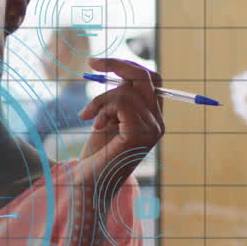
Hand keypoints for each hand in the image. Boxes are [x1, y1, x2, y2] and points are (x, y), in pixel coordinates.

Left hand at [74, 57, 164, 195]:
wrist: (89, 183)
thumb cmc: (97, 154)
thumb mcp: (109, 118)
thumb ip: (118, 97)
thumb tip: (116, 69)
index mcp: (154, 117)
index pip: (151, 79)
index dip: (128, 65)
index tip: (100, 62)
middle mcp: (159, 122)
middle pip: (145, 76)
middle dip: (116, 64)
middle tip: (91, 63)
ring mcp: (152, 129)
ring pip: (127, 90)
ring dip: (100, 99)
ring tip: (87, 116)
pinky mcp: (139, 135)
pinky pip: (121, 103)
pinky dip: (102, 108)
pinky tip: (94, 125)